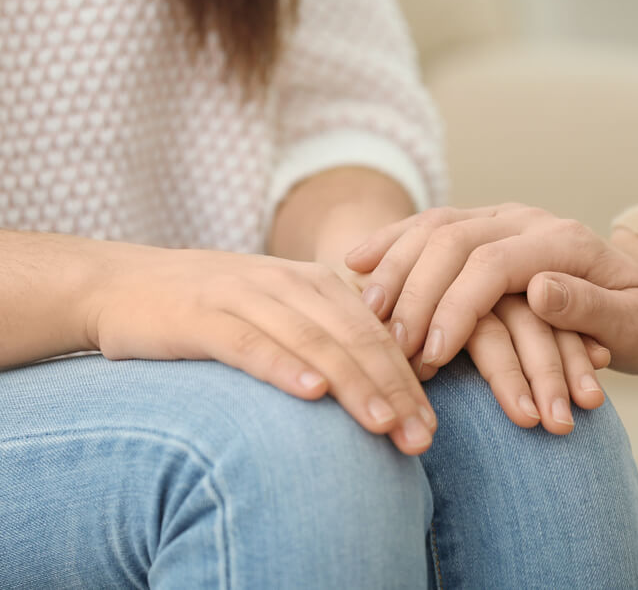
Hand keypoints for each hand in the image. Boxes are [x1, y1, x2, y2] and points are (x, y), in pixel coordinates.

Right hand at [85, 242, 436, 455]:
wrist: (125, 282)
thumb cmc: (216, 309)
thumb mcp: (281, 311)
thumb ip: (329, 334)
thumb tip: (386, 387)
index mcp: (317, 283)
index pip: (377, 333)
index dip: (408, 379)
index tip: (429, 426)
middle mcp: (289, 283)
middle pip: (356, 338)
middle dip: (394, 390)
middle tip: (420, 437)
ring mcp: (246, 296)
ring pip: (314, 339)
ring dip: (353, 383)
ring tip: (383, 423)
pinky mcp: (202, 315)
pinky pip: (250, 341)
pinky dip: (283, 365)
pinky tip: (310, 392)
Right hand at [304, 191, 609, 434]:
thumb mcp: (636, 324)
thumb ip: (589, 307)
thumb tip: (537, 291)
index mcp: (564, 241)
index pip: (494, 262)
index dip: (457, 306)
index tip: (430, 354)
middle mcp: (527, 221)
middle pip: (453, 239)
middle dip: (416, 293)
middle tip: (389, 345)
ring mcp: (502, 220)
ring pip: (433, 227)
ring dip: (394, 267)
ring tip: (365, 313)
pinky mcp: (483, 231)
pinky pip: (428, 227)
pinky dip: (392, 243)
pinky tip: (356, 262)